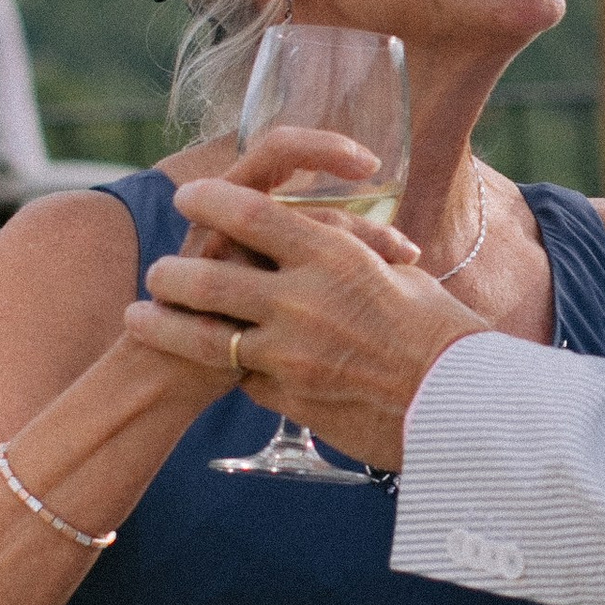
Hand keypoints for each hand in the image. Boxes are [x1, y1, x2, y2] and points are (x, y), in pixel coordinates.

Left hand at [124, 171, 485, 471]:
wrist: (462, 407)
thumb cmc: (442, 333)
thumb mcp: (396, 274)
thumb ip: (346, 252)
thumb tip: (317, 234)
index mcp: (333, 256)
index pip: (251, 214)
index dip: (210, 201)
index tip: (189, 196)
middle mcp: (302, 301)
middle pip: (207, 277)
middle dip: (171, 273)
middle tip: (157, 270)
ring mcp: (289, 355)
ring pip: (202, 337)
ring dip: (165, 325)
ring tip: (141, 316)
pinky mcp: (287, 399)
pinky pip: (240, 378)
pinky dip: (229, 368)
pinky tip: (211, 365)